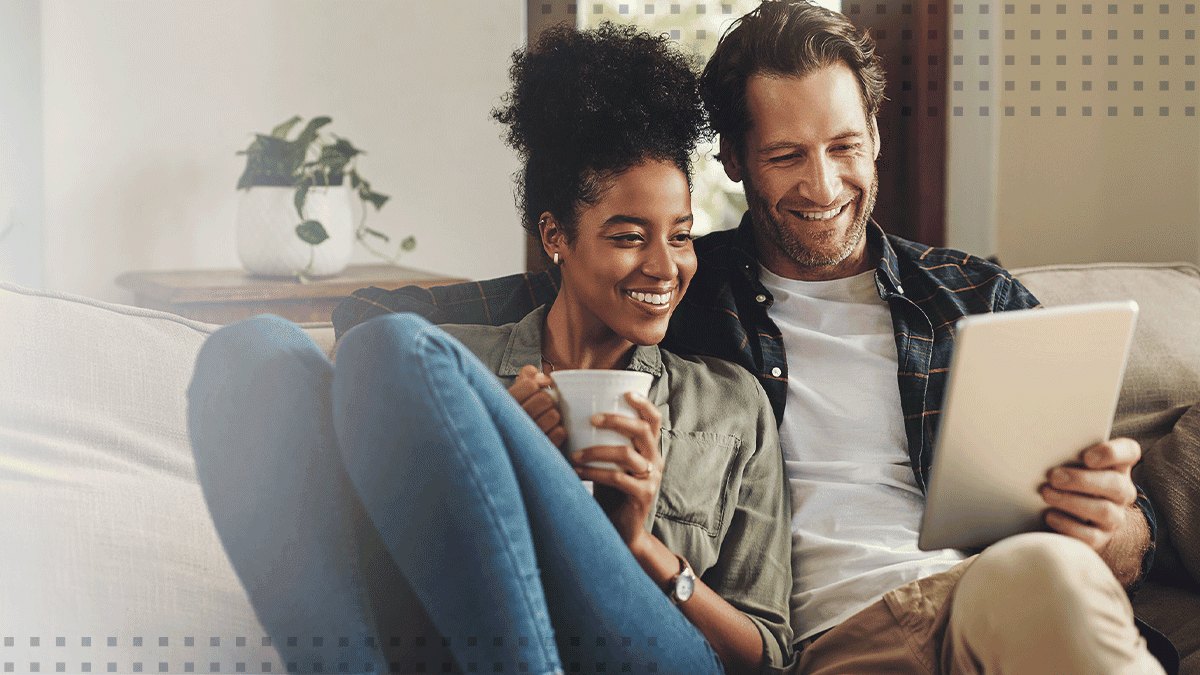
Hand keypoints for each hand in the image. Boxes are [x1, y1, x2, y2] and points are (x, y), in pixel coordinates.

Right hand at [507, 364, 565, 447]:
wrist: (511, 449)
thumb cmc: (516, 414)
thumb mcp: (516, 392)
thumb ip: (527, 376)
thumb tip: (545, 378)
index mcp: (504, 404)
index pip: (530, 385)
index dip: (539, 383)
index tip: (542, 386)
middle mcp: (512, 422)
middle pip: (545, 399)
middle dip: (548, 400)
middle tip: (543, 406)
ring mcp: (525, 438)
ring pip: (553, 415)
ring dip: (554, 416)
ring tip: (545, 420)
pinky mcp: (539, 450)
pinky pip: (559, 432)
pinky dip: (559, 431)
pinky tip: (549, 432)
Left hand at [572, 391, 663, 546]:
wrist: (621, 529)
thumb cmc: (610, 491)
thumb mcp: (610, 463)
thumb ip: (604, 443)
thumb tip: (573, 416)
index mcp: (649, 448)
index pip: (654, 419)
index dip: (643, 403)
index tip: (625, 392)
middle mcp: (654, 460)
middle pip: (643, 430)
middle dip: (616, 420)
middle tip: (591, 419)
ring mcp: (651, 478)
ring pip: (626, 454)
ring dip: (597, 451)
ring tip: (574, 454)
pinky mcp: (643, 496)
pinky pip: (618, 478)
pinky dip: (594, 472)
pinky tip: (577, 471)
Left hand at [1039, 438, 1141, 552]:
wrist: (1073, 513)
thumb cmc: (1068, 477)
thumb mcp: (1070, 462)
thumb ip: (1066, 452)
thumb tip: (1041, 445)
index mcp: (1117, 465)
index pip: (1129, 451)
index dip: (1112, 453)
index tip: (1086, 456)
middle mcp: (1122, 490)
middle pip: (1115, 484)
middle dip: (1082, 480)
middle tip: (1054, 476)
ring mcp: (1114, 516)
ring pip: (1104, 510)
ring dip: (1072, 501)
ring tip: (1047, 494)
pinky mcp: (1101, 537)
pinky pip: (1091, 536)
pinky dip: (1068, 525)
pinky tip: (1050, 515)